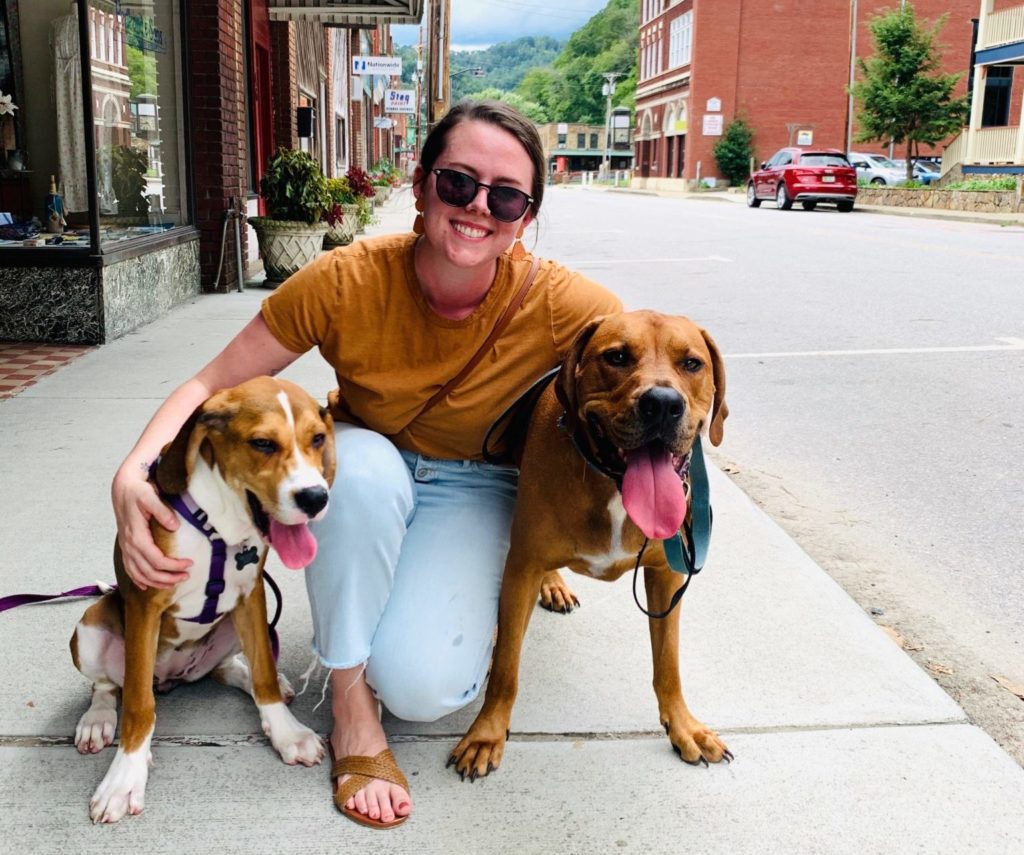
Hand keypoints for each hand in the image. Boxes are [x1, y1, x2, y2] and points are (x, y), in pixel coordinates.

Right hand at [112, 462, 191, 590]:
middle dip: (168, 578)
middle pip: (148, 571)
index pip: (156, 559)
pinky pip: (129, 569)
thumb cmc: (138, 491)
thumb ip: (162, 511)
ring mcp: (125, 547)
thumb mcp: (150, 496)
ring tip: (174, 583)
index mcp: (136, 535)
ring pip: (138, 574)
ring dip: (156, 582)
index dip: (173, 566)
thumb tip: (175, 526)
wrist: (123, 488)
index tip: (190, 563)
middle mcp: (129, 545)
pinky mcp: (125, 547)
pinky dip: (138, 580)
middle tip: (187, 576)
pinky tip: (146, 586)